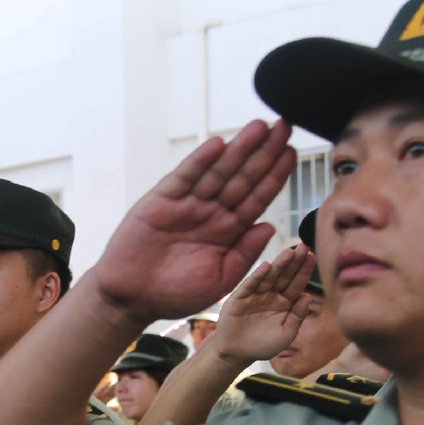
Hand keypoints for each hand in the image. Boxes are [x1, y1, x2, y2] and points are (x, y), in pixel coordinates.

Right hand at [89, 119, 297, 323]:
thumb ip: (245, 253)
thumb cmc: (175, 294)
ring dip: (238, 149)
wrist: (131, 299)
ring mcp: (186, 205)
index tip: (292, 153)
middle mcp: (211, 213)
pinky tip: (217, 145)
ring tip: (258, 127)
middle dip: (263, 152)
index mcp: (229, 231)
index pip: (258, 196)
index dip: (275, 175)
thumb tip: (269, 226)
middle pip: (242, 177)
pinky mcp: (160, 202)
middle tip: (284, 126)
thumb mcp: (221, 279)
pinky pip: (184, 177)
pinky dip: (199, 161)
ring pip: (217, 172)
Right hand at [206, 247, 317, 365]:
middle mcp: (271, 295)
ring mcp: (255, 295)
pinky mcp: (239, 298)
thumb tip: (307, 295)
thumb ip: (297, 316)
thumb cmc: (263, 345)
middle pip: (284, 276)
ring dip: (278, 265)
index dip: (304, 271)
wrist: (237, 354)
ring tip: (289, 252)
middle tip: (303, 246)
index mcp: (285, 302)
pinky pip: (249, 286)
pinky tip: (266, 266)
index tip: (313, 256)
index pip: (297, 284)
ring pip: (269, 278)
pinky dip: (257, 276)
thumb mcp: (286, 334)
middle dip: (294, 262)